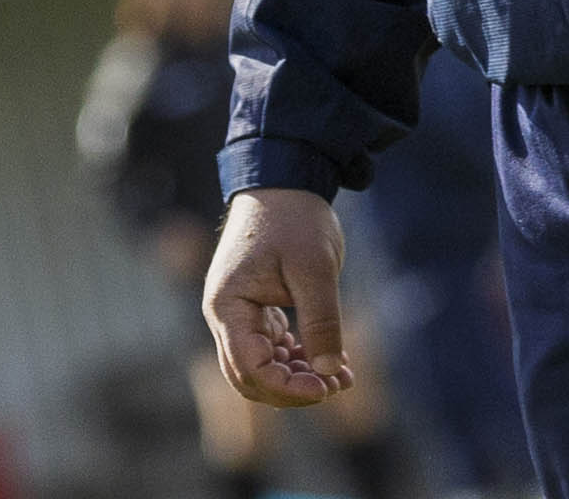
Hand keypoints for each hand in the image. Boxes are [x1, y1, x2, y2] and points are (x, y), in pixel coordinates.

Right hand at [201, 188, 357, 407]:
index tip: (327, 387)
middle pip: (250, 377)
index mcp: (228, 306)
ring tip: (343, 376)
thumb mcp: (314, 268)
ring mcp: (239, 313)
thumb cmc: (295, 218)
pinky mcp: (257, 308)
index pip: (250, 368)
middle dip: (293, 388)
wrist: (286, 180)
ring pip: (262, 365)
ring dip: (298, 377)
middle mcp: (225, 315)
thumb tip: (329, 371)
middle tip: (338, 385)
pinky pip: (272, 347)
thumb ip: (321, 320)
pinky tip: (332, 360)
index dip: (287, 387)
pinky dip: (298, 358)